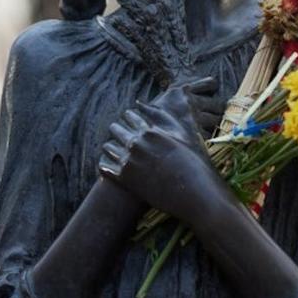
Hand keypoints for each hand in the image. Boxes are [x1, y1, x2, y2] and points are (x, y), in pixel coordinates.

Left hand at [98, 78, 228, 221]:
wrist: (194, 193)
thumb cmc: (193, 162)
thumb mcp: (183, 134)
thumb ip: (162, 117)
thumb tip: (142, 103)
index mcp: (150, 130)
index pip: (129, 116)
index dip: (129, 118)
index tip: (131, 122)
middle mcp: (136, 144)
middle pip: (116, 129)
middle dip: (118, 131)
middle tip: (121, 135)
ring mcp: (128, 162)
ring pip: (108, 147)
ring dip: (111, 147)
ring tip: (116, 150)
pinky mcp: (124, 180)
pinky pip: (104, 167)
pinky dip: (105, 164)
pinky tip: (112, 165)